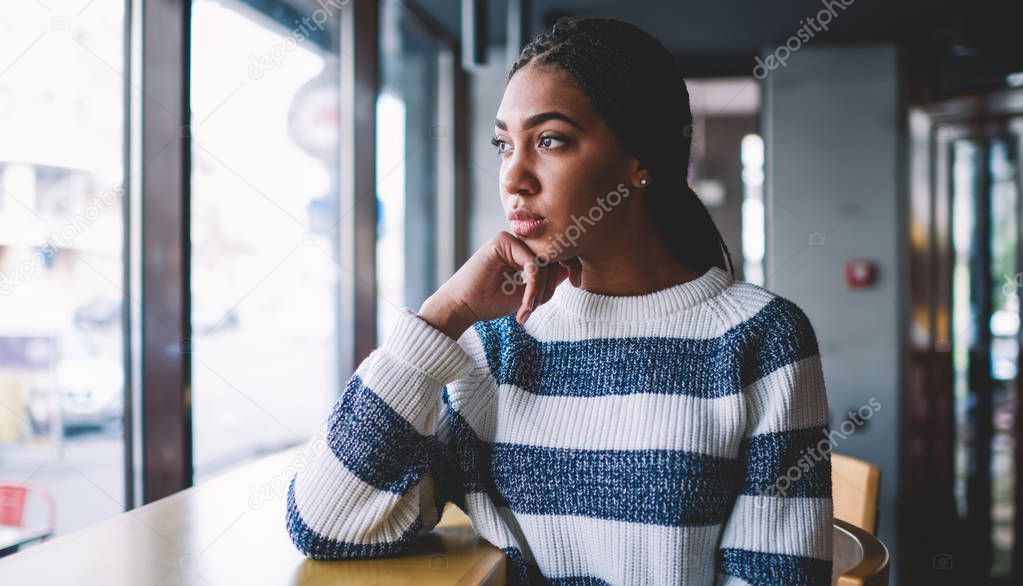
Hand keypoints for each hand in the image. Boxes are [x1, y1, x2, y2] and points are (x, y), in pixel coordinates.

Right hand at [418, 231, 576, 338]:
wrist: (462, 307)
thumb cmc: (490, 301)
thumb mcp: (527, 293)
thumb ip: (546, 281)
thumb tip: (570, 269)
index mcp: (522, 252)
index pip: (551, 261)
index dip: (553, 284)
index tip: (538, 305)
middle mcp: (517, 243)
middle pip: (550, 261)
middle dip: (546, 290)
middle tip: (530, 310)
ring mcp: (510, 239)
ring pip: (543, 263)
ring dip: (539, 292)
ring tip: (526, 310)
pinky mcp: (502, 241)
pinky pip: (532, 264)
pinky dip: (533, 287)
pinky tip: (524, 304)